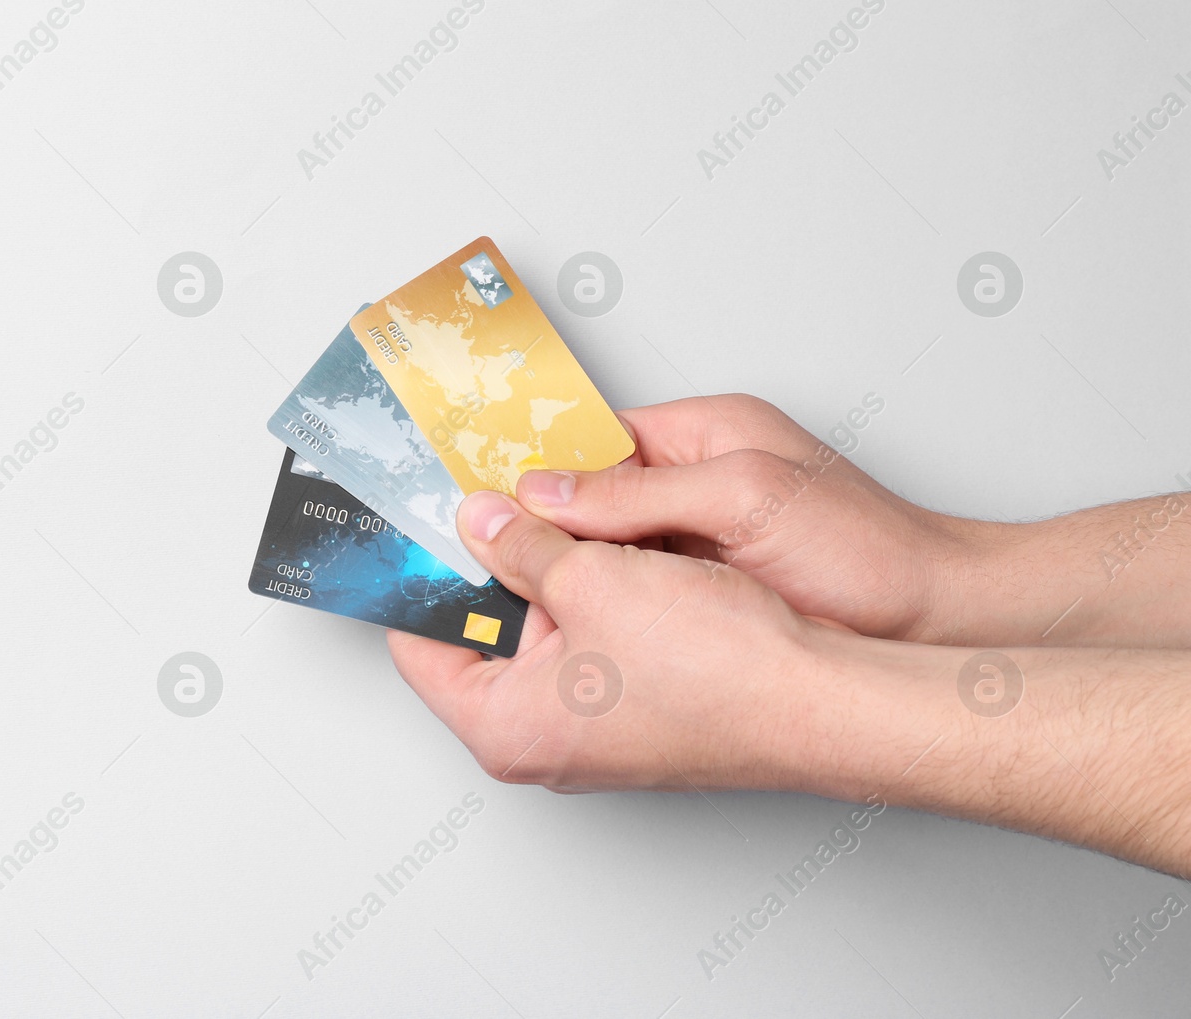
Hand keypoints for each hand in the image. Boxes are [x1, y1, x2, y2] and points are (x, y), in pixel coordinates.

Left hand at [387, 489, 827, 791]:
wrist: (822, 700)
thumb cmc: (718, 667)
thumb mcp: (593, 578)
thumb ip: (523, 544)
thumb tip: (483, 520)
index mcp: (506, 727)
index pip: (420, 648)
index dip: (420, 580)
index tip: (421, 528)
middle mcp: (541, 742)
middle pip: (482, 636)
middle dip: (489, 564)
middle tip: (489, 500)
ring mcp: (592, 732)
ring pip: (542, 633)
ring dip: (548, 571)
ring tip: (552, 512)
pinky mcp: (637, 711)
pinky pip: (590, 642)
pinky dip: (591, 593)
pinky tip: (606, 546)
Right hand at [513, 394, 996, 642]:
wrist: (934, 620)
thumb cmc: (866, 545)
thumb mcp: (743, 495)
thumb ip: (639, 492)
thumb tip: (546, 493)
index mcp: (699, 432)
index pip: (591, 439)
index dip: (537, 468)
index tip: (484, 497)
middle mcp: (692, 481)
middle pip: (589, 499)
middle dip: (547, 530)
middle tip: (493, 560)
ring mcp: (698, 540)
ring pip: (607, 550)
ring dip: (577, 573)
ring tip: (527, 597)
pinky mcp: (706, 592)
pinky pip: (635, 591)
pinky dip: (608, 605)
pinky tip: (583, 626)